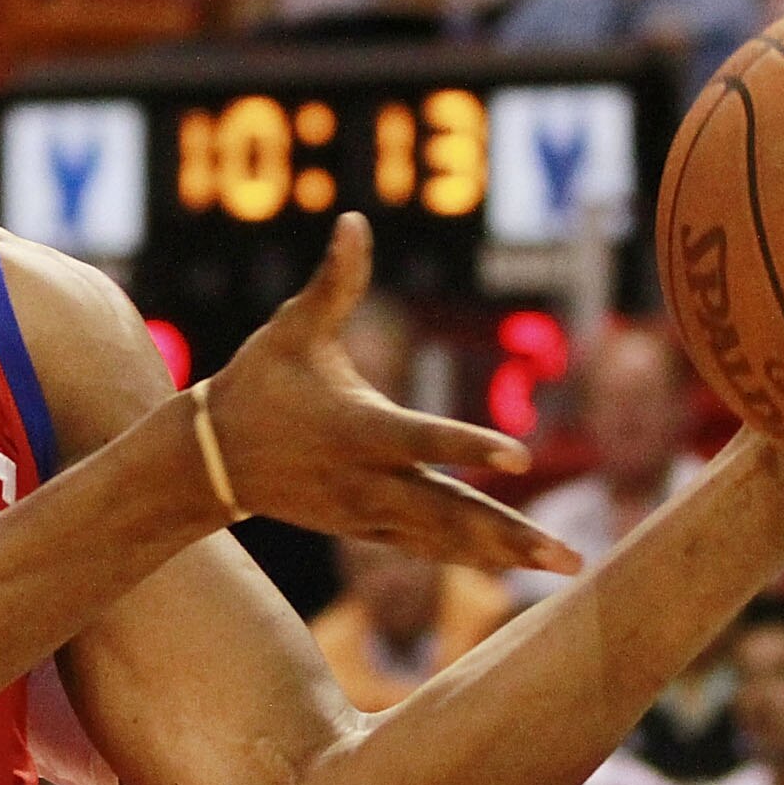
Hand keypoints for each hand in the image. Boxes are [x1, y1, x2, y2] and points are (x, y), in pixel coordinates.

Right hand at [204, 216, 583, 573]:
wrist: (212, 459)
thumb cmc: (258, 383)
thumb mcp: (291, 330)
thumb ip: (334, 281)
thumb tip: (354, 220)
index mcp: (356, 429)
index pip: (422, 440)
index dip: (470, 446)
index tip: (522, 456)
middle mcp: (367, 481)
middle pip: (450, 513)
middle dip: (511, 534)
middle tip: (571, 556)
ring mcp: (368, 514)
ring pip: (447, 540)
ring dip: (508, 553)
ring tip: (567, 563)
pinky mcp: (367, 530)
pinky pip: (430, 549)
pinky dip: (475, 557)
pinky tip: (520, 563)